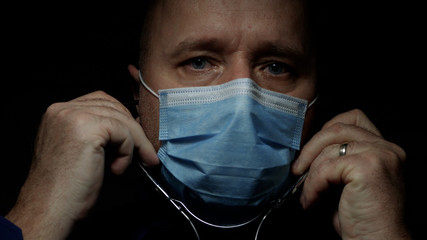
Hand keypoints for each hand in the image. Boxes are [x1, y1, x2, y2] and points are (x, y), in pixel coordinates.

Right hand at [6, 91, 157, 239]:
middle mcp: (62, 109)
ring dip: (135, 142)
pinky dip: (128, 151)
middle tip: (145, 152)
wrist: (50, 207)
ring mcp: (72, 116)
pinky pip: (123, 132)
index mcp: (58, 113)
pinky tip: (118, 168)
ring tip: (136, 163)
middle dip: (133, 129)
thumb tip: (134, 126)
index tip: (136, 138)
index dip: (121, 119)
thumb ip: (100, 133)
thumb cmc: (66, 186)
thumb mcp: (82, 150)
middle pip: (113, 106)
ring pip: (121, 119)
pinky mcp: (86, 128)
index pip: (100, 101)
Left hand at [292, 109, 410, 239]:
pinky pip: (326, 168)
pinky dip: (313, 186)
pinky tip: (312, 201)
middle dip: (310, 149)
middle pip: (337, 128)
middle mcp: (387, 148)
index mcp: (384, 149)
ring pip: (328, 148)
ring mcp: (380, 155)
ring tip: (307, 195)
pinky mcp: (368, 167)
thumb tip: (304, 153)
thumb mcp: (347, 182)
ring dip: (310, 174)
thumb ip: (336, 160)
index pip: (353, 118)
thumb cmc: (362, 219)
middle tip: (297, 171)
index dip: (326, 130)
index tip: (310, 152)